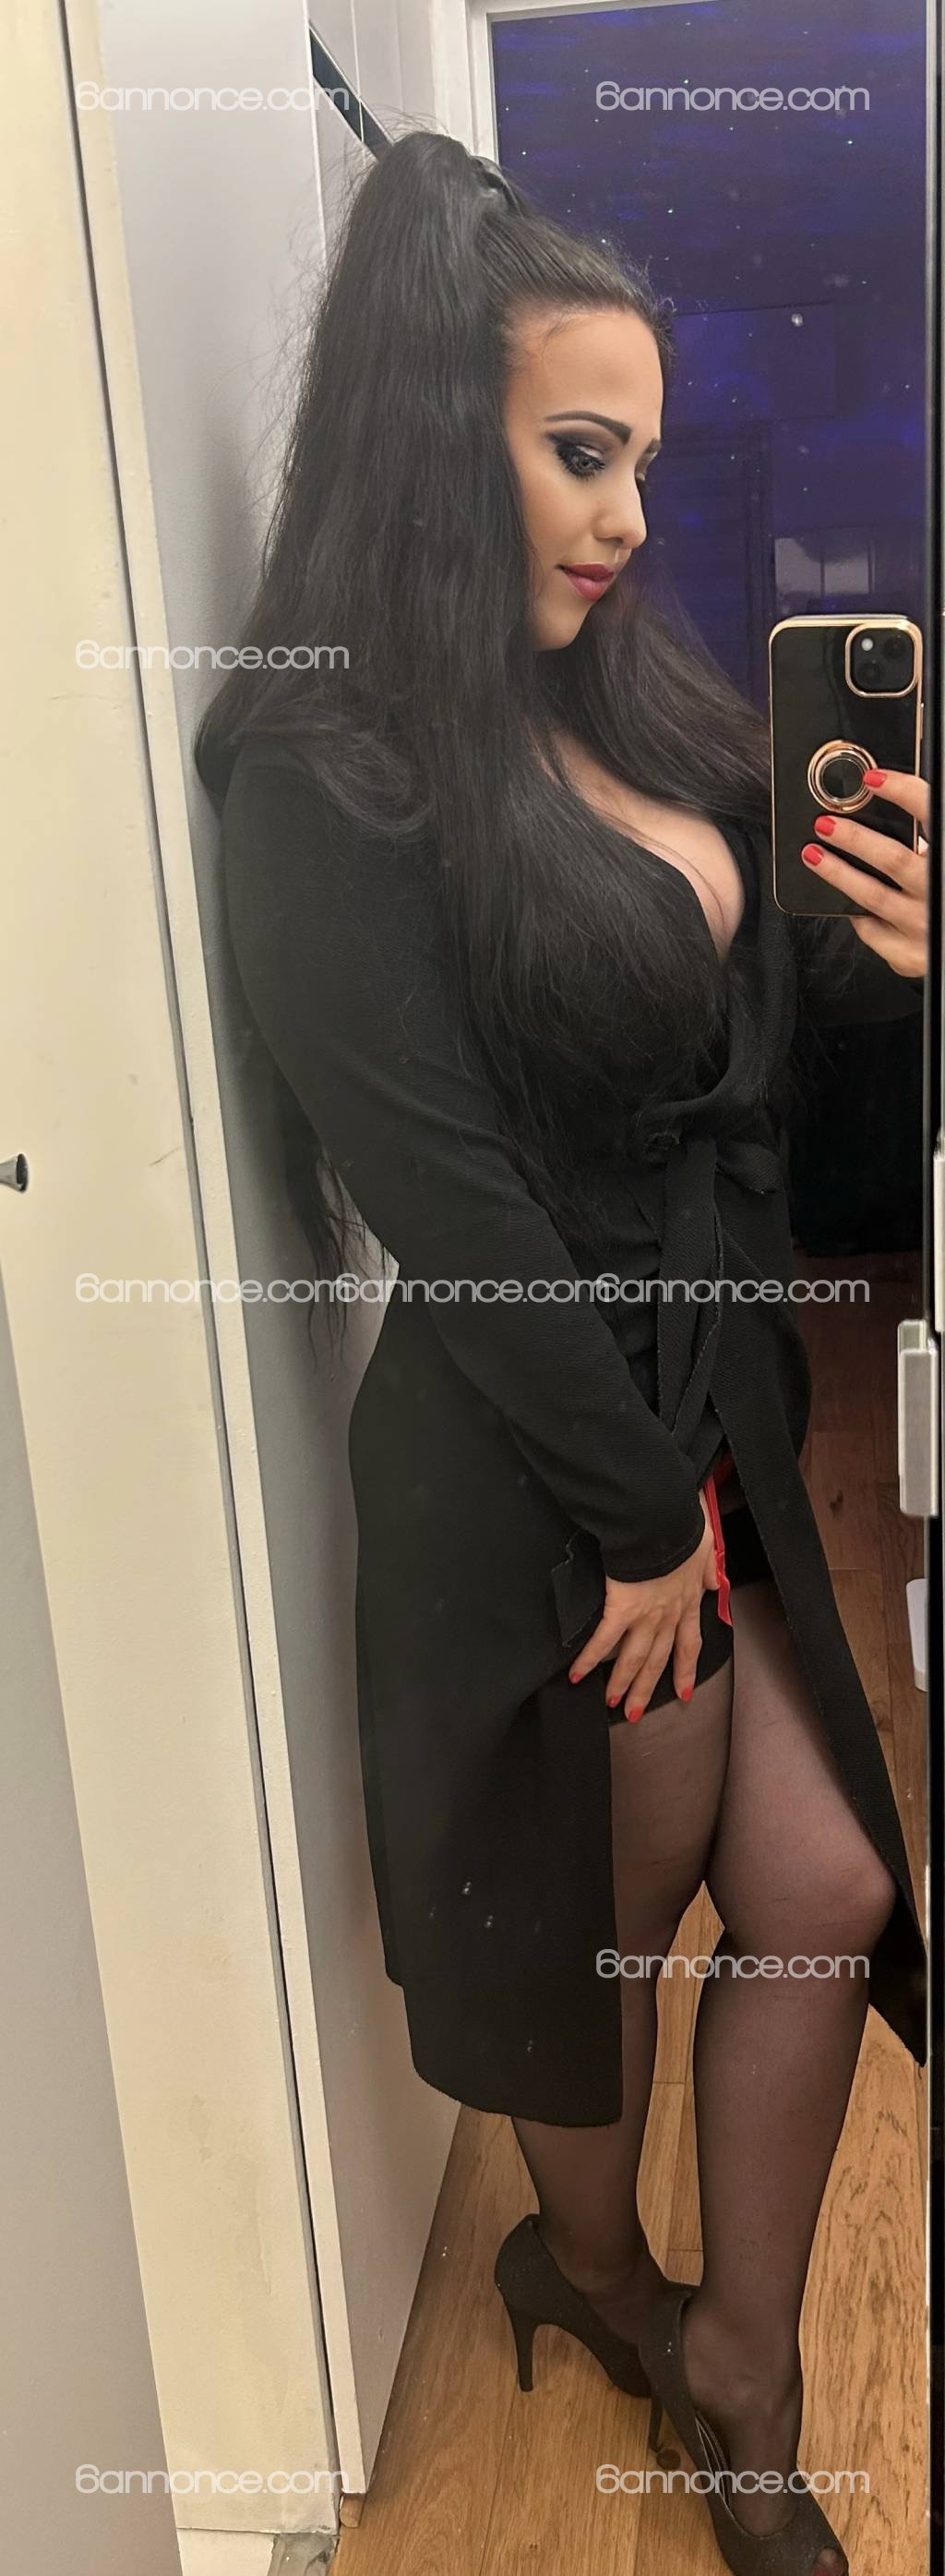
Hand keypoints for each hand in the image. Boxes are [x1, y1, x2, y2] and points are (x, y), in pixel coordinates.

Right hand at [567, 1492, 718, 1719]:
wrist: (662, 1520)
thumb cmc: (682, 1525)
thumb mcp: (707, 1544)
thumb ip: (709, 1566)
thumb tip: (714, 1580)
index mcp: (688, 1600)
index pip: (690, 1643)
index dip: (686, 1669)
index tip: (685, 1691)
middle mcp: (669, 1614)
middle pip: (659, 1660)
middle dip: (647, 1688)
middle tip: (637, 1712)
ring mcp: (646, 1615)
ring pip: (635, 1658)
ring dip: (623, 1683)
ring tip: (613, 1702)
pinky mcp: (621, 1608)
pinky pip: (604, 1641)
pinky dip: (589, 1660)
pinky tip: (578, 1675)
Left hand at [801, 769, 929, 979]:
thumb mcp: (942, 858)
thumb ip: (929, 837)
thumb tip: (889, 802)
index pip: (930, 813)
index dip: (902, 792)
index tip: (873, 779)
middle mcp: (939, 893)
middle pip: (893, 860)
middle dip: (854, 839)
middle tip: (825, 824)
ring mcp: (923, 927)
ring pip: (871, 896)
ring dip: (837, 873)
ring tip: (814, 855)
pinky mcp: (908, 955)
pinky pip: (872, 931)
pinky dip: (857, 913)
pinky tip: (847, 900)